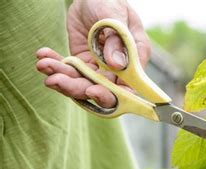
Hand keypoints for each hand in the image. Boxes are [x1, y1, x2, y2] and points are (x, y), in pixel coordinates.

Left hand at [36, 0, 150, 107]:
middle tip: (56, 80)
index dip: (111, 95)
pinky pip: (68, 70)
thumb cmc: (110, 2)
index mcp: (134, 61)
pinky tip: (43, 56)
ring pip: (80, 83)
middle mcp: (117, 70)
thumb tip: (118, 65)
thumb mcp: (114, 16)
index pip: (126, 89)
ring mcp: (98, 68)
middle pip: (99, 90)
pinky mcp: (81, 63)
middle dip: (76, 88)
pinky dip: (54, 65)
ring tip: (44, 65)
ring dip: (61, 78)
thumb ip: (117, 39)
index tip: (91, 90)